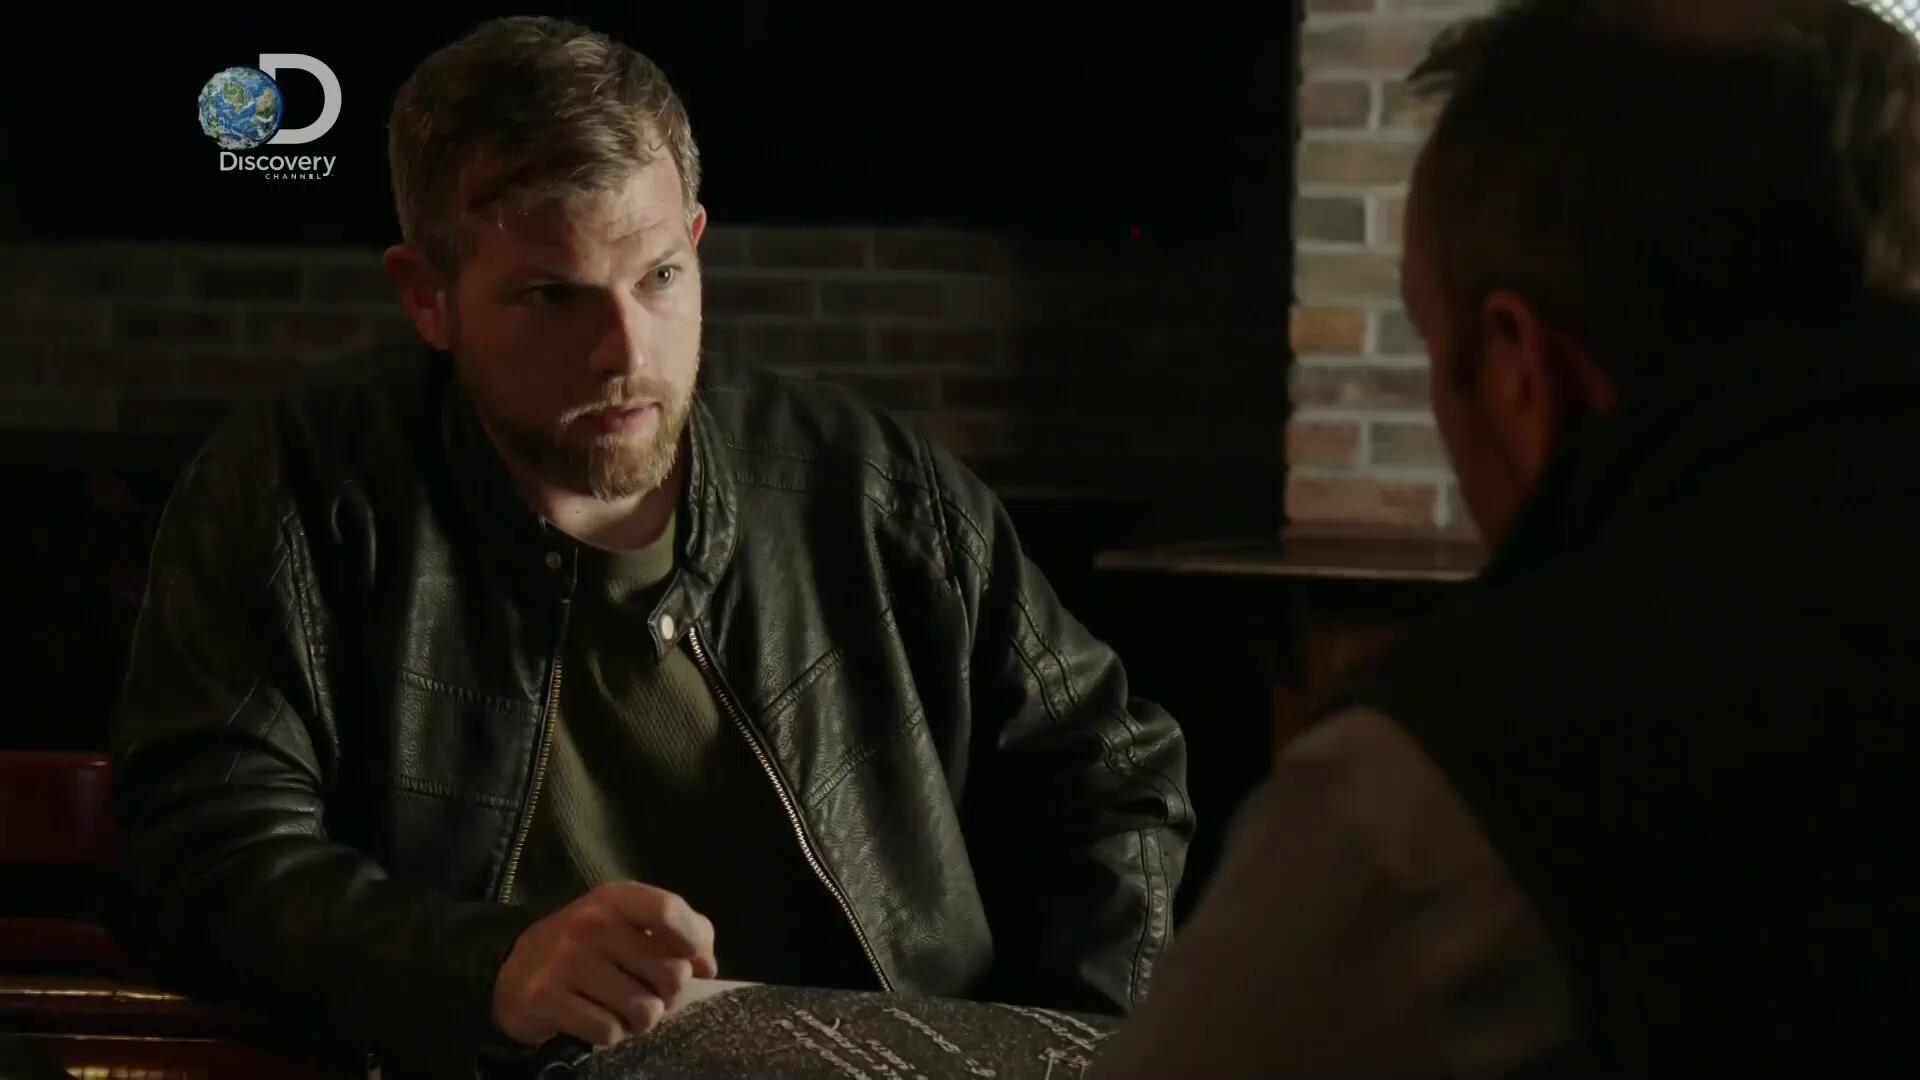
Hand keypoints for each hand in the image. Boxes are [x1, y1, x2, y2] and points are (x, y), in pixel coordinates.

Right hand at [491, 882, 718, 1047]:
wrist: (516, 972)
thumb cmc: (590, 946)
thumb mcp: (632, 924)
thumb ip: (683, 933)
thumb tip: (707, 966)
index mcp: (617, 898)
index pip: (669, 911)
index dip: (692, 942)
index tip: (692, 961)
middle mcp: (591, 921)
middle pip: (670, 974)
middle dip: (666, 994)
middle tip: (644, 991)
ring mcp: (566, 958)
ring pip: (644, 1010)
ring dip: (638, 1019)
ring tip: (619, 1006)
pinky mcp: (546, 995)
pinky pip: (609, 1031)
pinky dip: (610, 1033)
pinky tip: (594, 1018)